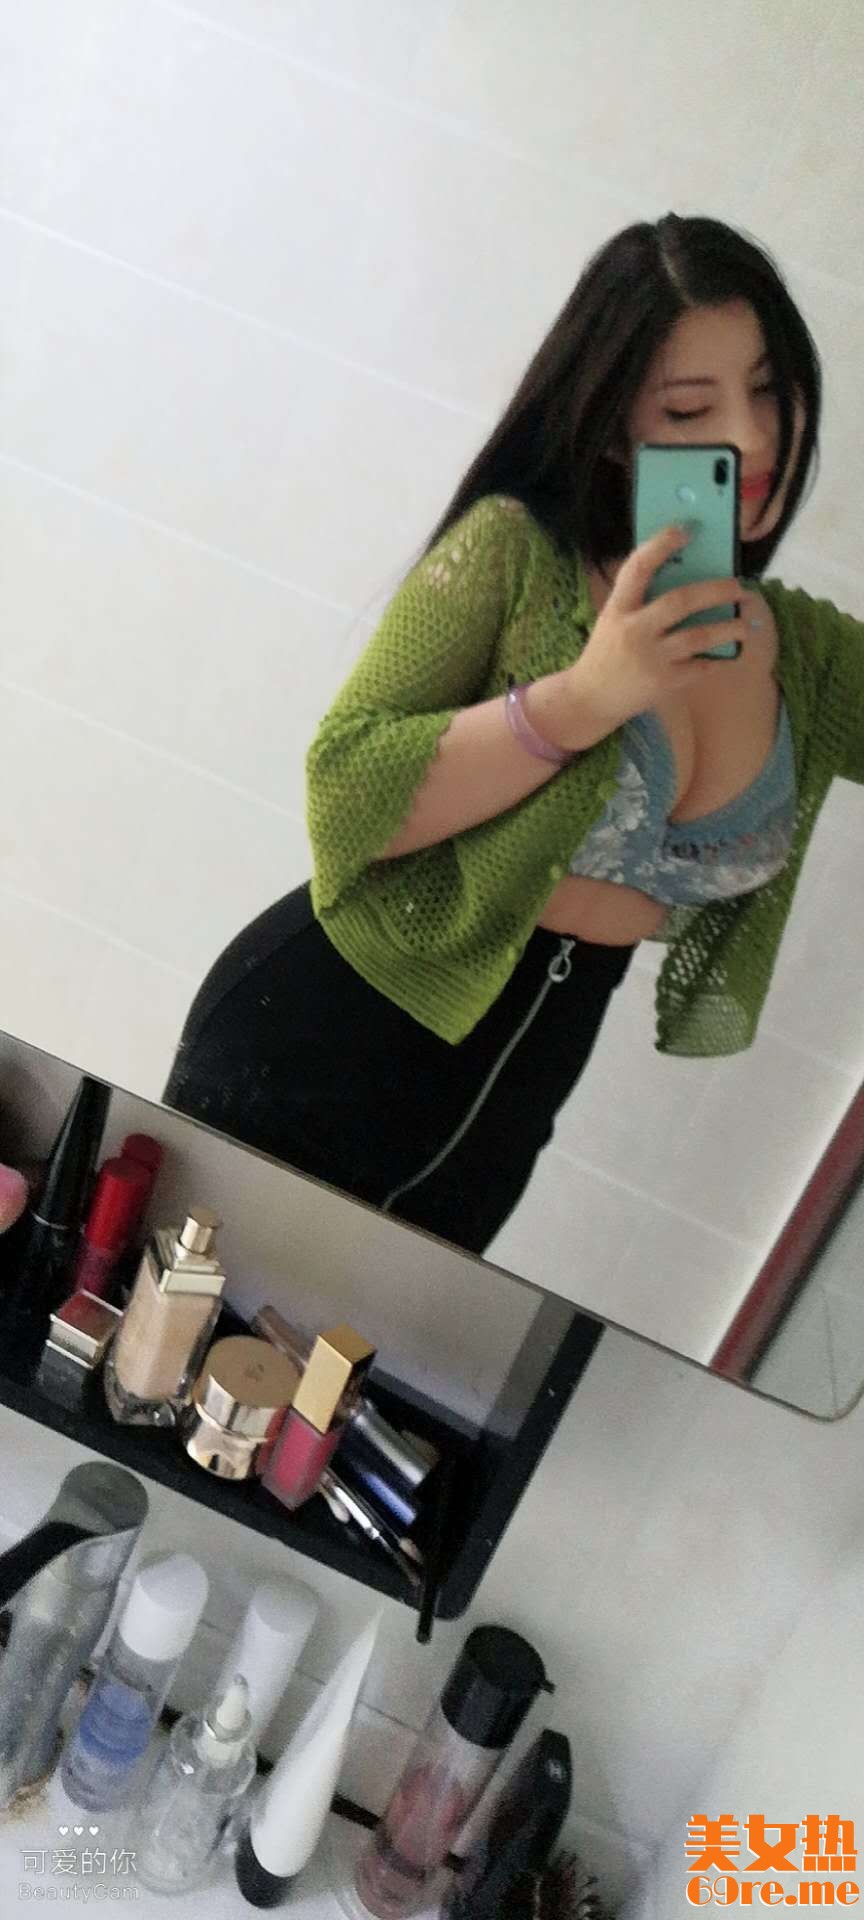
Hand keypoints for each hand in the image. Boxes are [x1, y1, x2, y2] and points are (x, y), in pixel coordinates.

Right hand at [566, 524, 752, 734]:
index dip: (661, 545)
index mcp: (618, 609)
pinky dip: (716, 659)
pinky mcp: (664, 683)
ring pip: (699, 636)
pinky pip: (700, 666)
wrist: (590, 699)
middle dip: (716, 590)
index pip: (638, 568)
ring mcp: (651, 658)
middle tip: (738, 586)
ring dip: (729, 627)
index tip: (686, 530)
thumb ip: (639, 600)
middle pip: (681, 601)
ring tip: (745, 622)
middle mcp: (635, 631)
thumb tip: (685, 574)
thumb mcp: (613, 620)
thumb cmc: (606, 652)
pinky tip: (727, 653)